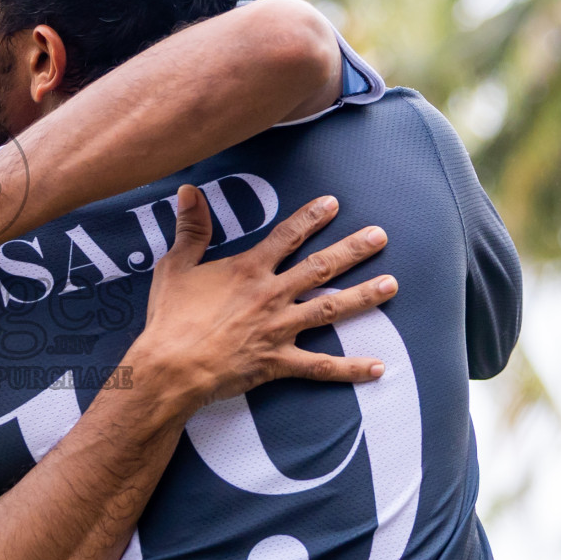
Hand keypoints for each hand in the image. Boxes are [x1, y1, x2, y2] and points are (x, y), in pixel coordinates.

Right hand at [138, 186, 397, 414]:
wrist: (169, 368)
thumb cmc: (169, 318)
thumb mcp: (175, 267)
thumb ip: (191, 228)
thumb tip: (189, 190)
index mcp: (248, 270)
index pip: (287, 237)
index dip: (310, 218)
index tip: (333, 203)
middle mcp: (271, 295)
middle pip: (320, 268)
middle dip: (353, 250)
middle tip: (380, 236)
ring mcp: (278, 329)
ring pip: (329, 310)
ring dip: (363, 297)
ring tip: (391, 285)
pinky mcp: (278, 363)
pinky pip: (320, 367)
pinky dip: (349, 369)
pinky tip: (377, 368)